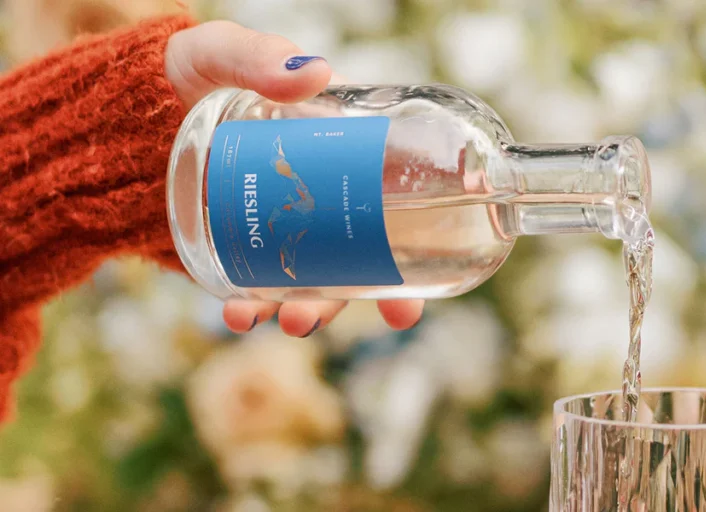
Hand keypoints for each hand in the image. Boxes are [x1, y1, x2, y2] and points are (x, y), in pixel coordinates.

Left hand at [163, 20, 423, 335]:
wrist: (127, 107)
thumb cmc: (190, 71)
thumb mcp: (220, 54)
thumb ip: (259, 56)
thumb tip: (315, 71)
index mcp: (343, 150)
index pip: (394, 204)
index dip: (414, 255)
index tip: (407, 302)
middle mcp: (322, 194)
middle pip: (356, 257)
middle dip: (355, 299)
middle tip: (357, 314)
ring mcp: (284, 224)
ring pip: (310, 279)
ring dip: (306, 309)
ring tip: (288, 321)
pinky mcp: (241, 245)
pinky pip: (256, 285)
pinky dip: (251, 307)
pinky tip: (237, 315)